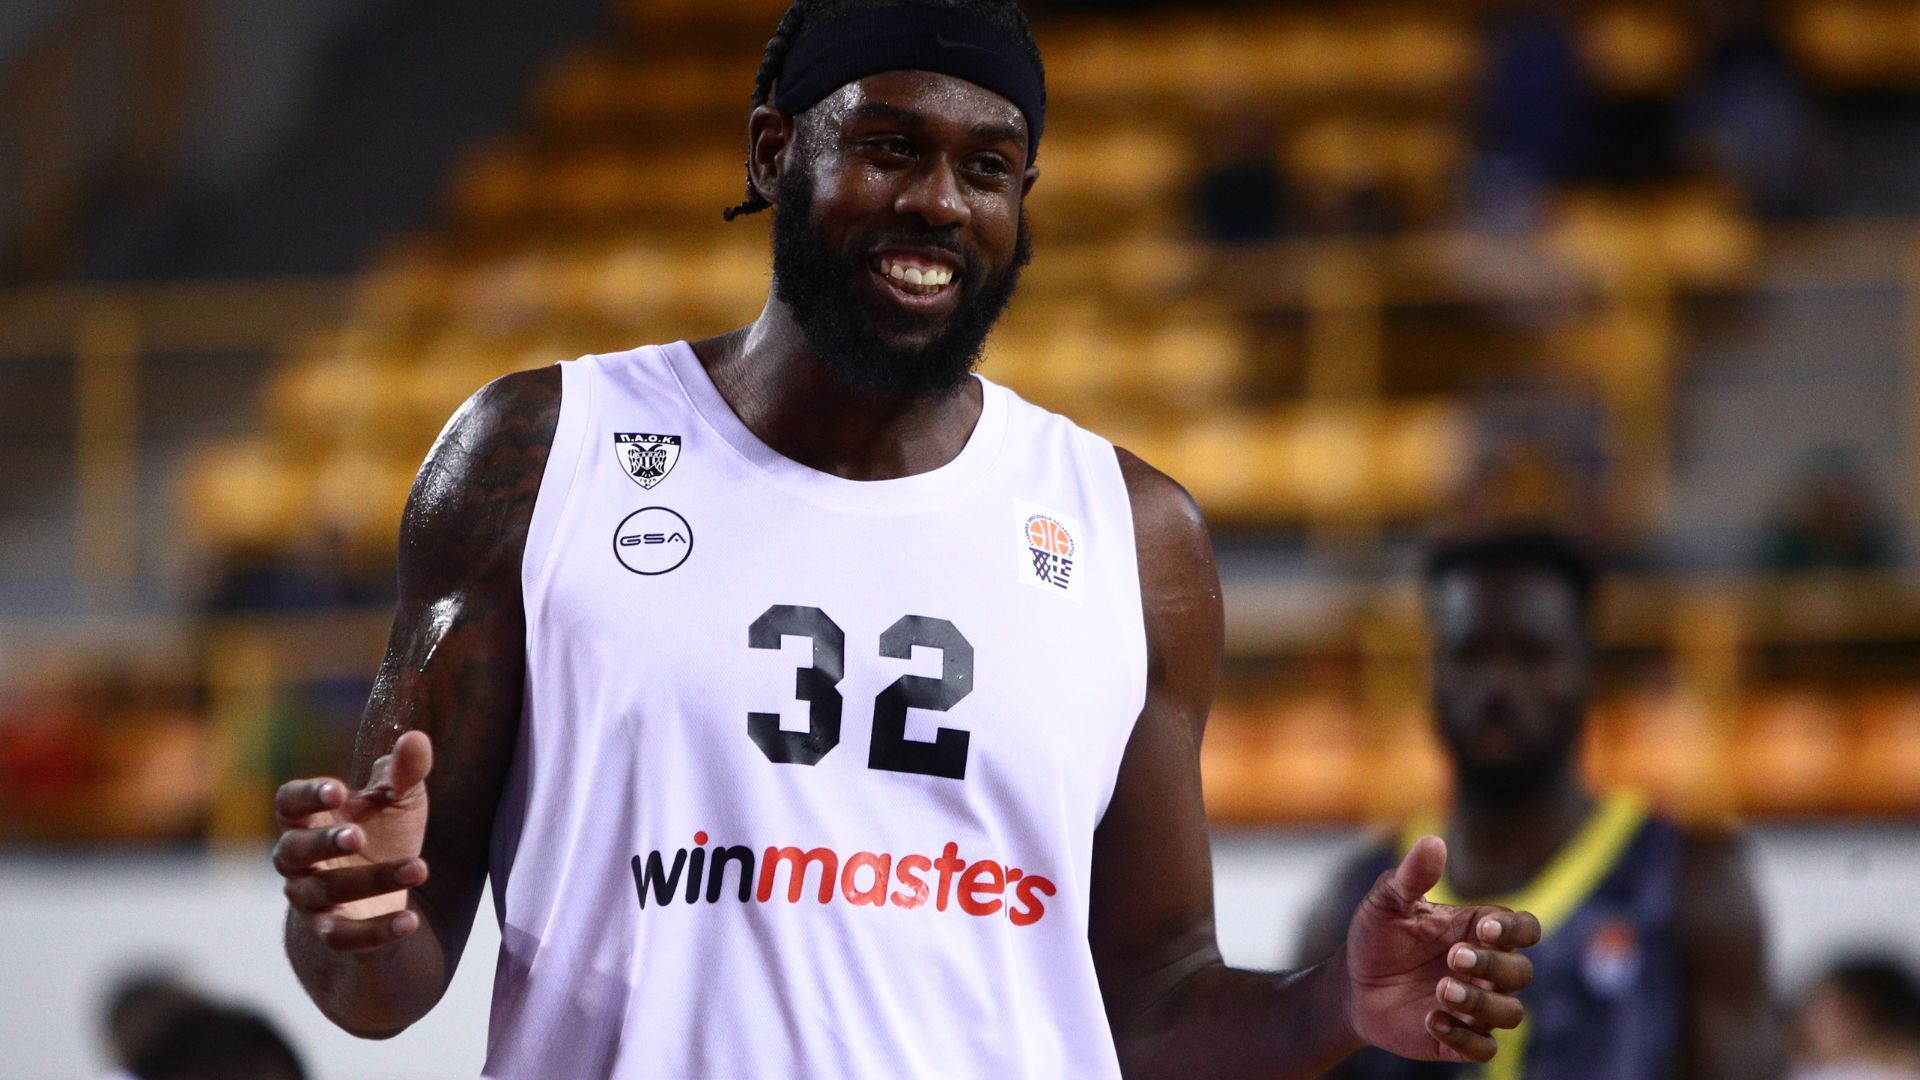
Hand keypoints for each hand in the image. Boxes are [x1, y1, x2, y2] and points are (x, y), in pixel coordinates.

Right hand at [272, 731, 433, 951]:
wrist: (387, 894)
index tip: (338, 789)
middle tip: (357, 835)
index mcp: (308, 819)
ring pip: (325, 892)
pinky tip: (411, 920)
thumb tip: (416, 738)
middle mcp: (299, 861)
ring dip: (371, 880)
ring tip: (420, 868)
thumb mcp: (399, 800)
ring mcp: (311, 900)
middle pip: (292, 851)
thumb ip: (404, 772)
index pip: (288, 803)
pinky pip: (344, 938)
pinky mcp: (332, 933)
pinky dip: (376, 932)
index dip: (306, 796)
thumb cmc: (384, 833)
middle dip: (323, 842)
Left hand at [1342, 835, 1539, 1063]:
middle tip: (1454, 957)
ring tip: (1441, 990)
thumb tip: (1432, 841)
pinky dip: (1463, 1038)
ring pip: (1511, 1013)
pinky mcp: (1460, 1038)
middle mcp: (1487, 969)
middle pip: (1521, 972)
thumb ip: (1411, 876)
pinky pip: (1484, 1048)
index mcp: (1479, 931)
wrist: (1352, 986)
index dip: (1516, 931)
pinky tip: (1432, 1020)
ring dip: (1481, 1003)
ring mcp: (1476, 1006)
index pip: (1525, 929)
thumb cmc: (1377, 938)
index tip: (1486, 928)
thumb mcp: (1386, 902)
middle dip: (1493, 965)